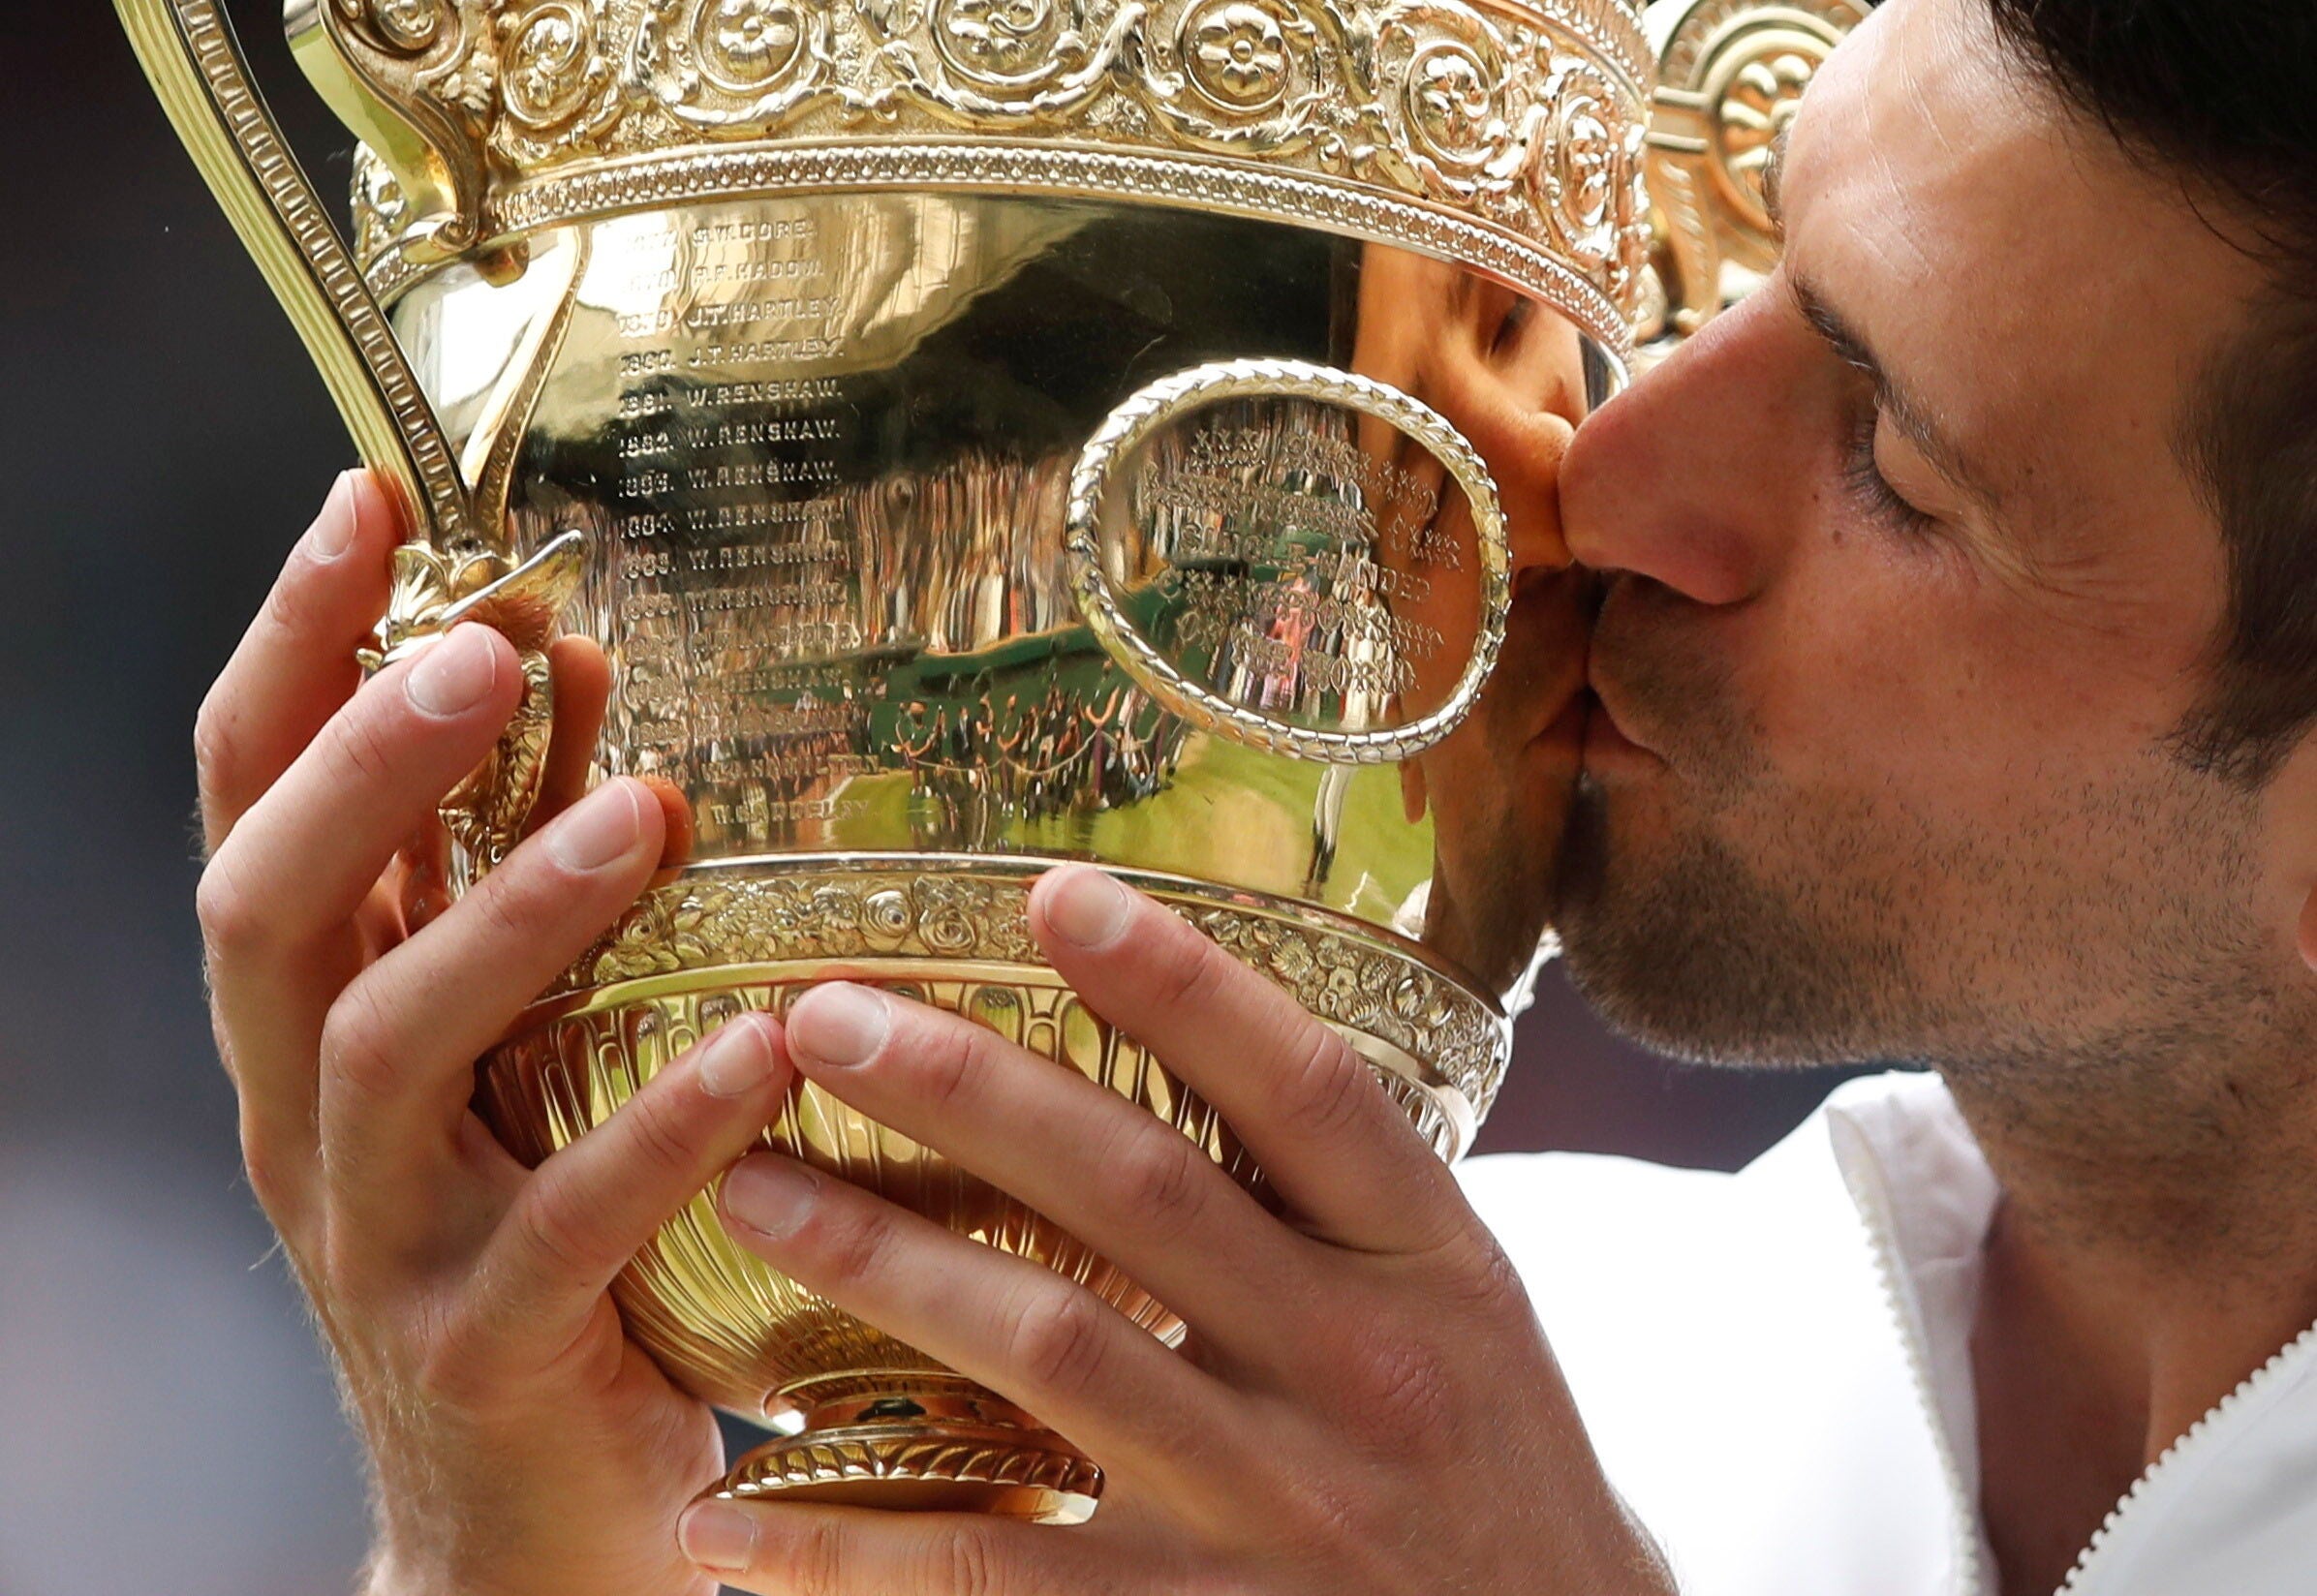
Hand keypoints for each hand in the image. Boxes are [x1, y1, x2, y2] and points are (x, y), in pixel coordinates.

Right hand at [197, 472, 794, 1595]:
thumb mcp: (510, 1039)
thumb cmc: (536, 1233)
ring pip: (391, 1054)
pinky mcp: (488, 1348)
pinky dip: (655, 1128)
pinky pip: (564, 1226)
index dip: (290, 651)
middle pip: (267, 910)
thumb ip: (519, 861)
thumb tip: (572, 660)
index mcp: (309, 1019)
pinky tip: (752, 1047)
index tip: (365, 502)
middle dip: (360, 765)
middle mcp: (311, 1116)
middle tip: (483, 647)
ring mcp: (382, 1239)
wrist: (523, 1516)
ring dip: (506, 922)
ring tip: (632, 817)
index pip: (249, 803)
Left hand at [685, 866, 1673, 1593]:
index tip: (1053, 894)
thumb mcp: (1466, 1314)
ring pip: (1053, 1350)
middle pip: (1145, 1194)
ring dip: (886, 1264)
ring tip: (751, 1193)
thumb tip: (1185, 1027)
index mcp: (1437, 1265)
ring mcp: (1279, 1506)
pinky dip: (852, 1542)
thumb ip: (1343, 1201)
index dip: (1182, 983)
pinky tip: (731, 1514)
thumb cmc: (1489, 1479)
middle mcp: (1362, 1368)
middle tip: (819, 1019)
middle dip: (970, 1091)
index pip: (1309, 1091)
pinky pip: (997, 1571)